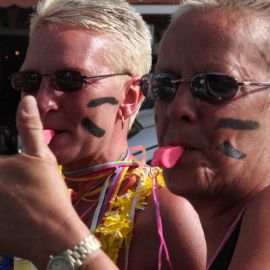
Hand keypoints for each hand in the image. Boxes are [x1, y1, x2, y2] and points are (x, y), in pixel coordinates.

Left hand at [0, 96, 89, 267]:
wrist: (53, 233)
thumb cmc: (49, 193)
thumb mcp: (42, 157)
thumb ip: (30, 128)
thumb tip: (27, 100)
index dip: (6, 160)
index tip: (15, 169)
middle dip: (6, 174)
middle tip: (21, 183)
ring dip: (5, 186)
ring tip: (17, 195)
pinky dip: (2, 210)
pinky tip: (11, 211)